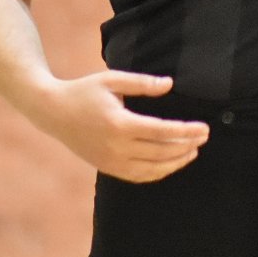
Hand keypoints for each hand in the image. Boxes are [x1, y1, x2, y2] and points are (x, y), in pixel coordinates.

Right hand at [37, 71, 208, 182]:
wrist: (53, 112)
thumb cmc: (84, 91)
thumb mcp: (112, 80)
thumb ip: (142, 83)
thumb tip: (169, 85)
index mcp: (119, 124)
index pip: (162, 131)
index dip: (186, 131)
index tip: (204, 129)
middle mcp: (116, 147)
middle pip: (161, 152)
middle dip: (186, 146)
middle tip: (204, 137)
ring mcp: (111, 161)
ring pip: (152, 169)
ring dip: (176, 162)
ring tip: (192, 151)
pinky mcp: (107, 168)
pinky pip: (138, 176)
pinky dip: (158, 172)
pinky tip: (171, 163)